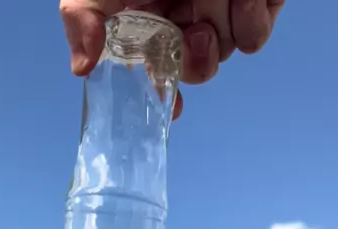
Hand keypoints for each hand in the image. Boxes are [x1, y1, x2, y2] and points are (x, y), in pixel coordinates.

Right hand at [60, 0, 284, 117]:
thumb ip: (82, 17)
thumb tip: (81, 68)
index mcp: (150, 19)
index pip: (159, 71)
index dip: (164, 94)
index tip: (172, 107)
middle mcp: (186, 18)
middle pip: (196, 69)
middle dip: (196, 58)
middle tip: (195, 30)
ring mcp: (225, 12)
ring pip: (226, 53)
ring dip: (221, 24)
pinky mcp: (259, 5)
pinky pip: (255, 37)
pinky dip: (250, 19)